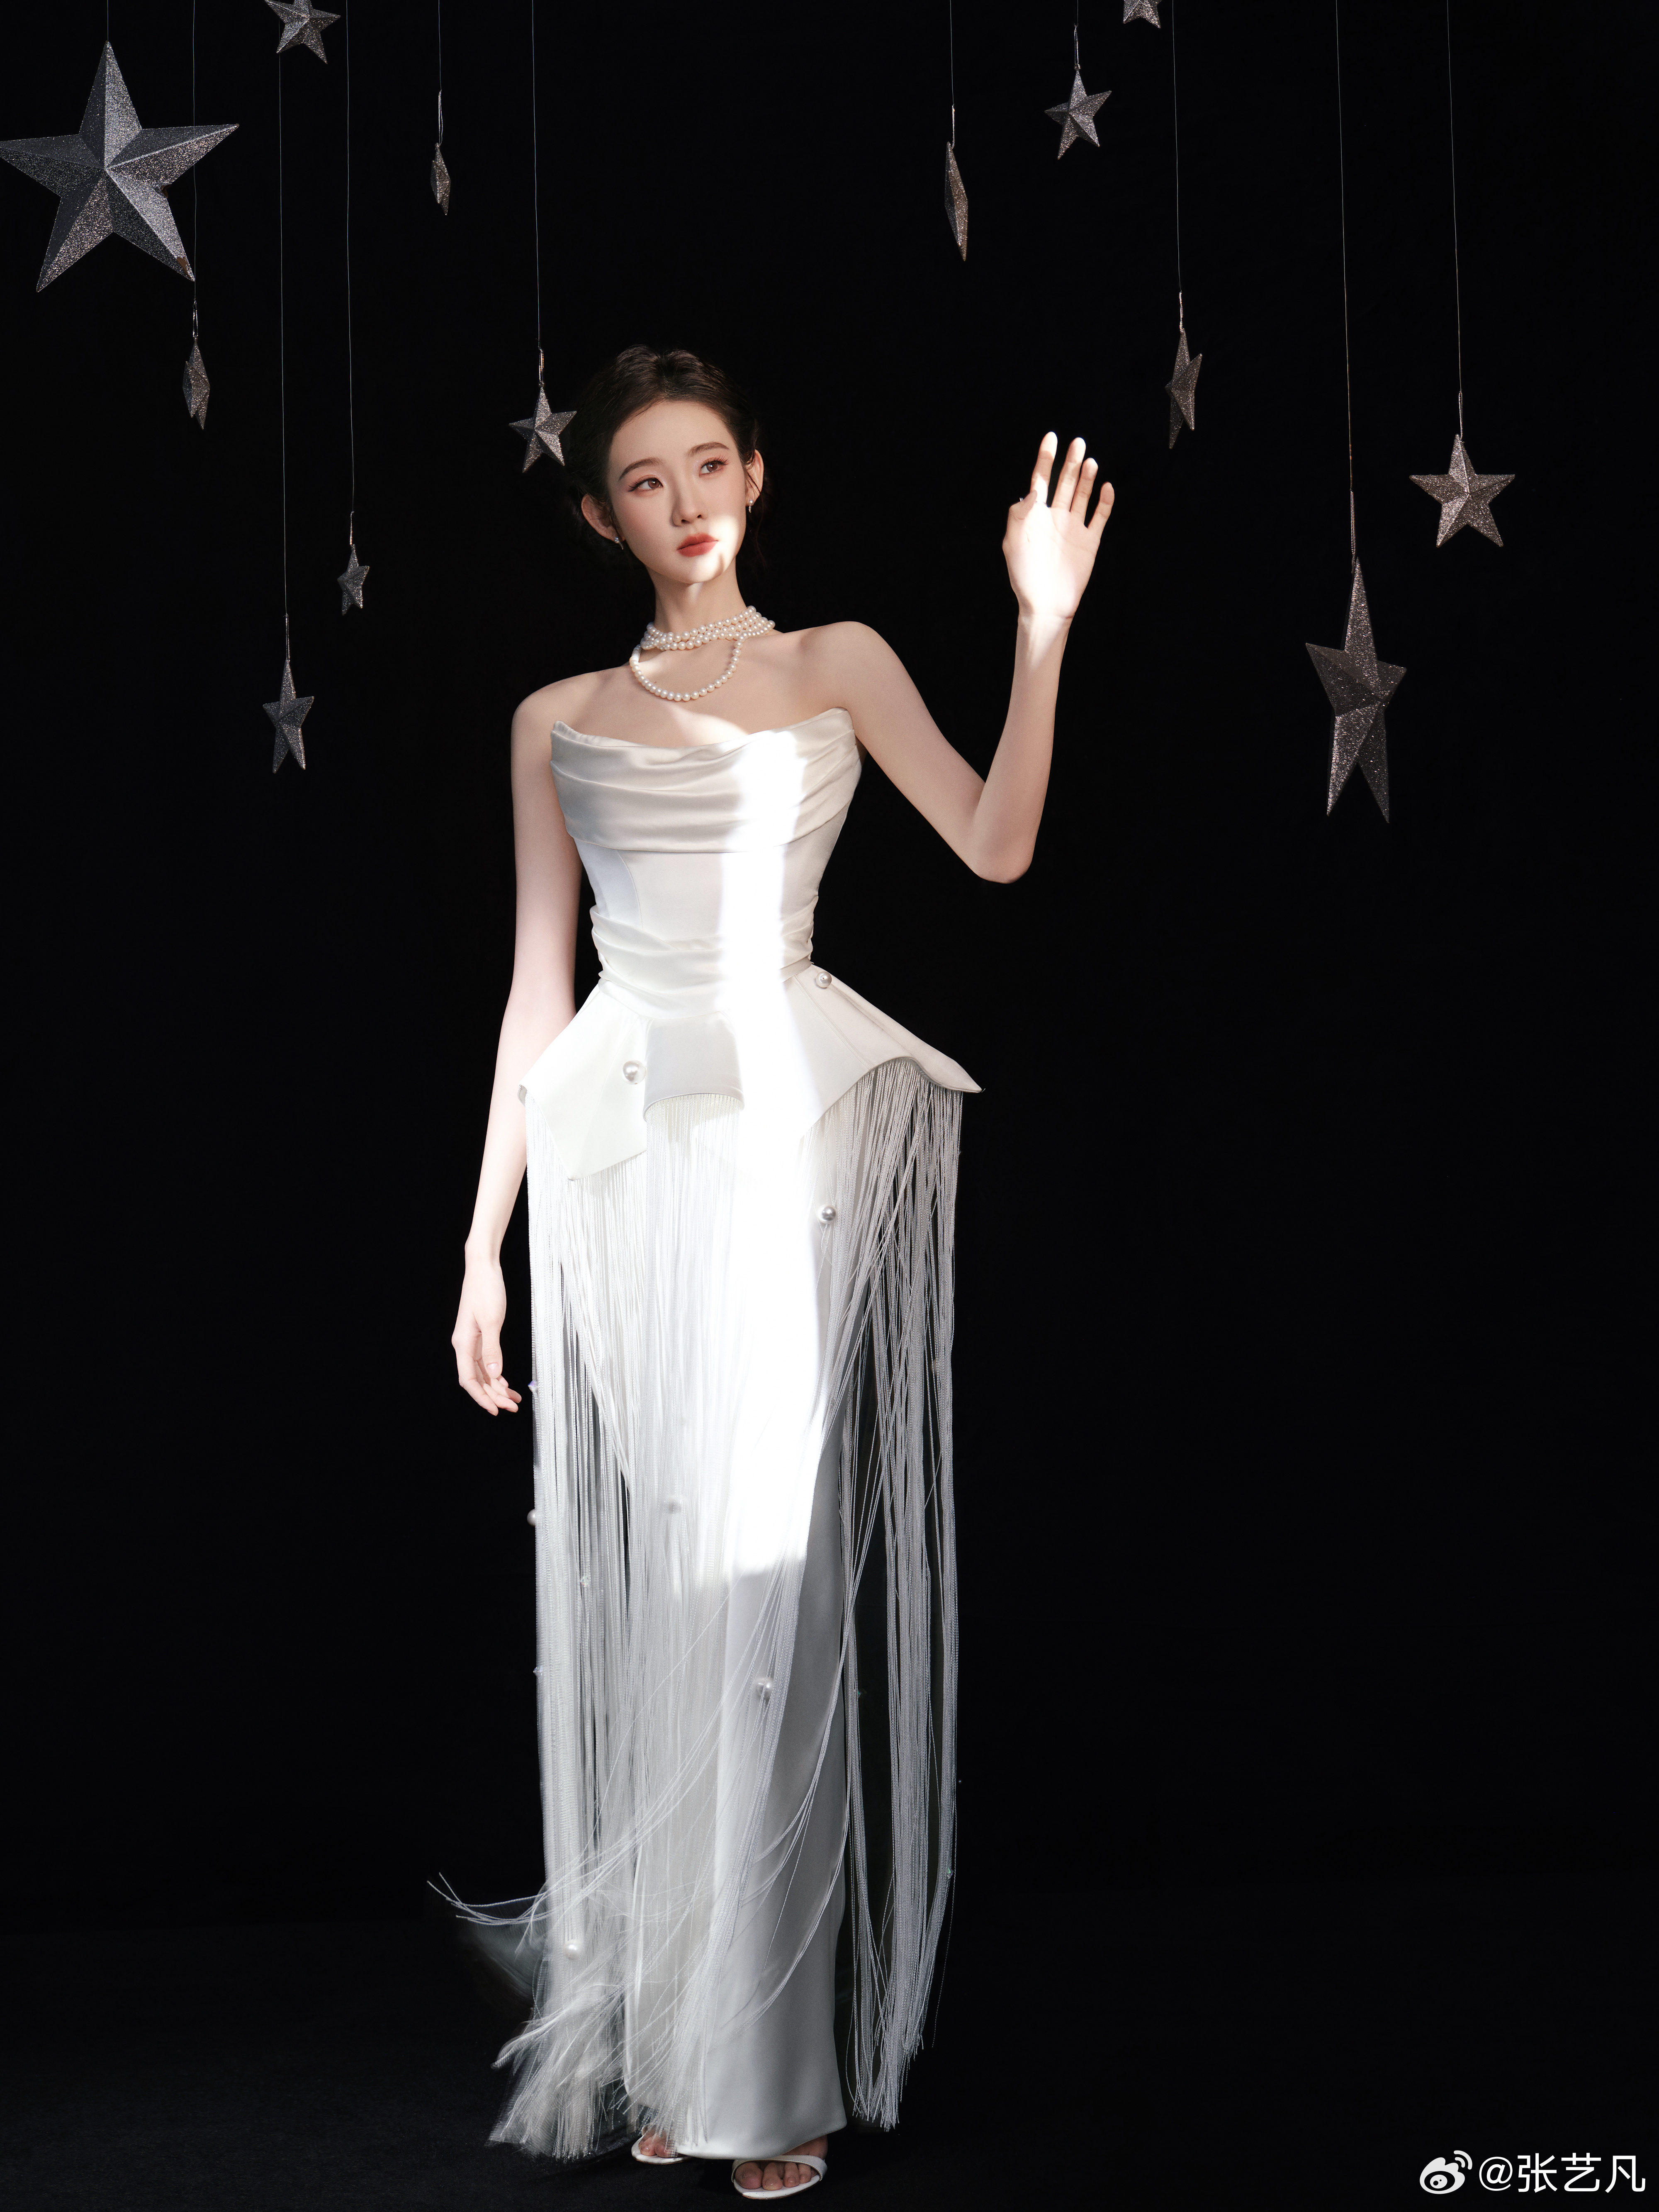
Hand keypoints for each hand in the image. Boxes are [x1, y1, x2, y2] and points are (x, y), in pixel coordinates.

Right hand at [452, 1252, 522, 1415]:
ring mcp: (472, 1341)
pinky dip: (498, 1374)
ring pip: (483, 1373)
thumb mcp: (492, 1320)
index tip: (496, 1410)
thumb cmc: (486, 1290)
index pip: (469, 1380)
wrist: (483, 1267)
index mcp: (463, 1344)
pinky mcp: (481, 1335)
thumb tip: (495, 1375)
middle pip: (477, 1380)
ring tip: (514, 1399)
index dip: (482, 1397)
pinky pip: (487, 1362)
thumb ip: (493, 1349)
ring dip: (498, 1387)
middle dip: (494, 1396)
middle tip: (513, 1407)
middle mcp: (465, 1345)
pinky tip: (507, 1383)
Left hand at [1003, 433, 1112, 623]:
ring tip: (1089, 461)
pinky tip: (1106, 487)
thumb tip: (1032, 490)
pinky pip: (1099, 517)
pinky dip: (1104, 502)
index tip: (1051, 437)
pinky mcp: (1089, 541)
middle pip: (1065, 483)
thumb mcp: (1013, 541)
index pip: (1040, 480)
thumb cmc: (1024, 575)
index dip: (1045, 458)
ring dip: (1086, 478)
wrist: (1045, 604)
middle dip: (1070, 462)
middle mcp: (1056, 517)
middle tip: (1078, 443)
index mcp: (1035, 516)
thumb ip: (1020, 512)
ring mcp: (1073, 528)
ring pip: (1082, 496)